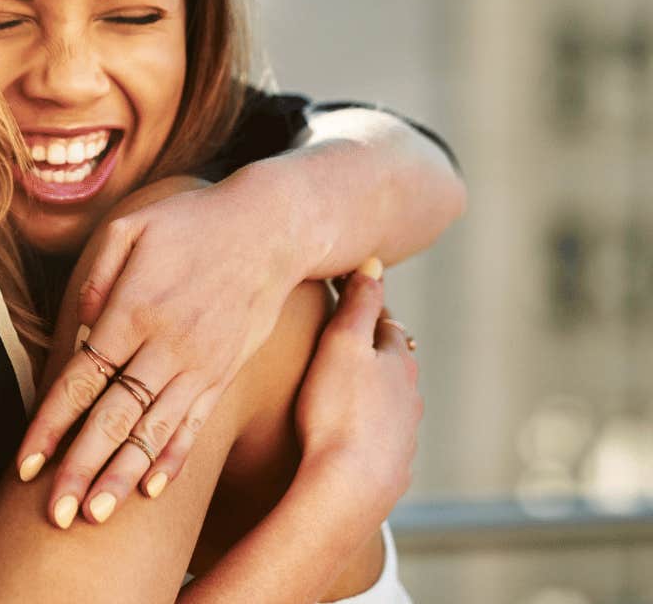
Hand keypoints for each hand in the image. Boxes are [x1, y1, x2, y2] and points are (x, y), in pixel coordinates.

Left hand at [18, 175, 303, 524]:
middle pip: (114, 419)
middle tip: (54, 516)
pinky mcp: (223, 375)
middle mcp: (165, 348)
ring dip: (122, 478)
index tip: (25, 465)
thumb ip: (96, 275)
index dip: (50, 426)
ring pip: (153, 433)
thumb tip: (78, 324)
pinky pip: (195, 425)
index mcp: (132, 313)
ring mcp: (199, 367)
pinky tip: (152, 492)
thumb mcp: (130, 226)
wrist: (270, 228)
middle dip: (80, 470)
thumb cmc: (188, 224)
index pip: (81, 381)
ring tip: (95, 517)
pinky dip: (173, 459)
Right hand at [293, 264, 420, 519]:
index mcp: (397, 361)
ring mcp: (403, 432)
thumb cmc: (339, 411)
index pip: (385, 323)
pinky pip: (381, 435)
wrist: (349, 486)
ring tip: (348, 385)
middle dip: (373, 349)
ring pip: (391, 400)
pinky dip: (369, 425)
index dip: (365, 308)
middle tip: (347, 339)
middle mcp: (409, 395)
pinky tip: (354, 431)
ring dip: (374, 389)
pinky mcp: (391, 464)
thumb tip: (375, 261)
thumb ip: (359, 303)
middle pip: (392, 362)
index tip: (345, 296)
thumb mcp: (342, 345)